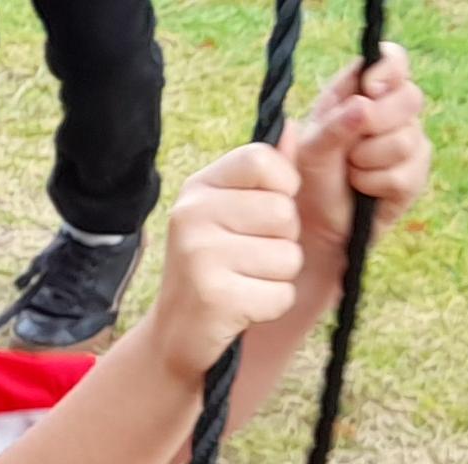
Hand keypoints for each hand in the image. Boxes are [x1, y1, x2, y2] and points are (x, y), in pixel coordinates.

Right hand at [152, 144, 304, 376]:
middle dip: (282, 243)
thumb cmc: (216, 269)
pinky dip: (270, 307)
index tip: (264, 215)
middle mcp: (192, 214)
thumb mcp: (233, 214)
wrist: (176, 335)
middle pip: (284, 212)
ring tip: (243, 284)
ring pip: (288, 256)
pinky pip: (281, 294)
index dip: (282, 188)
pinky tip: (241, 309)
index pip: (263, 160)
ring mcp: (198, 255)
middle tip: (247, 259)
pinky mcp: (213, 296)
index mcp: (199, 187)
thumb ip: (265, 174)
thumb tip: (291, 124)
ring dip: (277, 278)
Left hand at [288, 43, 430, 251]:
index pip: (392, 60)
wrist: (315, 224)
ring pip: (405, 140)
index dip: (388, 68)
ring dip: (366, 161)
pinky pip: (403, 174)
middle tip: (348, 146)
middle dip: (375, 123)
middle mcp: (392, 111)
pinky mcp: (415, 174)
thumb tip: (364, 105)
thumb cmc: (309, 177)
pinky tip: (362, 188)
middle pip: (410, 97)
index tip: (370, 89)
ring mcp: (409, 142)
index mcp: (362, 92)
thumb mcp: (310, 147)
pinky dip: (373, 183)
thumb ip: (334, 124)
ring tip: (350, 170)